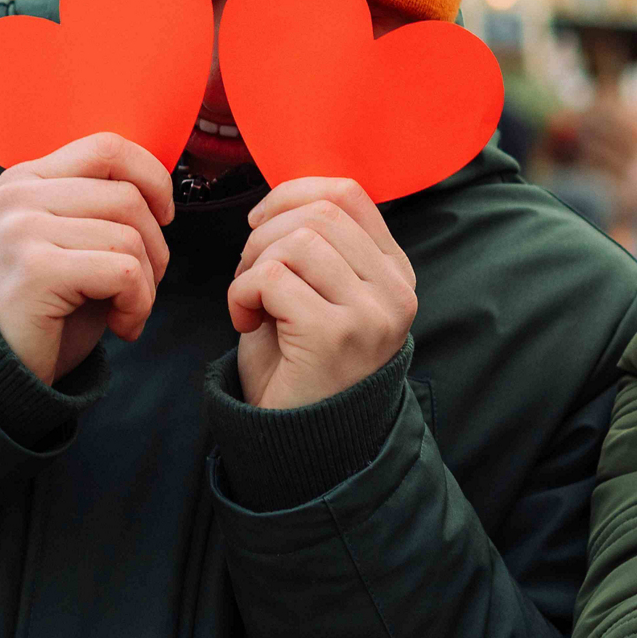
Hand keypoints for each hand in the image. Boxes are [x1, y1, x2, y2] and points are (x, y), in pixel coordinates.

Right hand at [0, 132, 172, 384]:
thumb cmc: (44, 307)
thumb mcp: (68, 241)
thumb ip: (98, 207)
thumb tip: (161, 190)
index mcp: (25, 180)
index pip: (107, 149)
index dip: (152, 178)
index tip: (163, 217)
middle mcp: (17, 197)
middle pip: (128, 197)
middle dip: (155, 247)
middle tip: (142, 286)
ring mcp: (21, 231)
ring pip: (129, 237)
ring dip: (146, 284)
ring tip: (126, 309)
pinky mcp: (36, 270)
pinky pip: (123, 271)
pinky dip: (138, 304)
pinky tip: (121, 326)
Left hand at [229, 178, 416, 409]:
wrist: (300, 444)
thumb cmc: (300, 364)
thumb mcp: (320, 294)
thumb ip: (318, 246)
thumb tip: (282, 198)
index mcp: (395, 273)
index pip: (351, 194)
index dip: (293, 193)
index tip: (261, 223)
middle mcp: (394, 290)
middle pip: (319, 213)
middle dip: (265, 235)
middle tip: (249, 277)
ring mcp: (371, 313)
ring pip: (297, 241)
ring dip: (252, 266)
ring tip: (249, 302)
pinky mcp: (336, 335)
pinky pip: (273, 278)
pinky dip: (242, 293)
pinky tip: (244, 322)